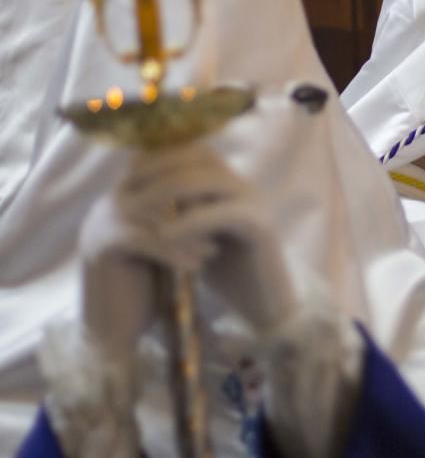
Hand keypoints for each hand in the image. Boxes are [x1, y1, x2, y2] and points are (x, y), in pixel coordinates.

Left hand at [107, 142, 297, 332]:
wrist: (265, 306)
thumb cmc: (228, 274)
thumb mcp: (197, 237)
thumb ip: (181, 213)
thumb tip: (141, 193)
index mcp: (232, 186)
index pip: (196, 151)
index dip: (162, 155)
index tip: (128, 169)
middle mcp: (246, 187)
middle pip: (201, 157)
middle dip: (160, 166)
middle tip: (127, 183)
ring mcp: (256, 204)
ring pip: (210, 180)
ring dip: (169, 190)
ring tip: (138, 206)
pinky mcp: (261, 227)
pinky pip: (224, 213)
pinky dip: (192, 221)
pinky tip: (165, 235)